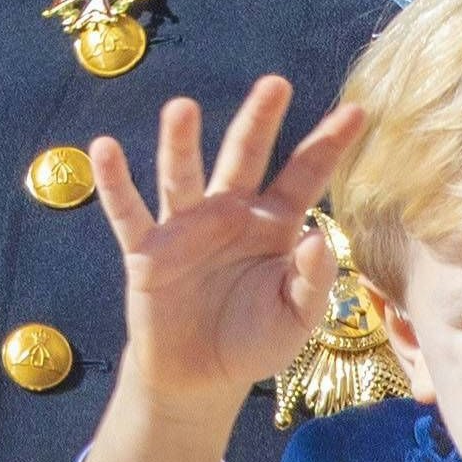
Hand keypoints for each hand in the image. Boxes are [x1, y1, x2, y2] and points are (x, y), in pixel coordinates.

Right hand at [76, 76, 366, 461]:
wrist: (198, 377)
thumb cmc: (254, 340)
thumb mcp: (295, 319)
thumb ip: (311, 282)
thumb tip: (321, 237)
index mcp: (273, 225)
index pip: (304, 176)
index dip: (328, 145)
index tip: (357, 110)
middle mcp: (229, 213)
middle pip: (244, 157)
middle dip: (259, 121)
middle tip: (276, 84)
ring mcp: (185, 227)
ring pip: (182, 175)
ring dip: (180, 142)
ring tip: (182, 108)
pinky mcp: (146, 249)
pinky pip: (128, 211)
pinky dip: (113, 182)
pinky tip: (104, 149)